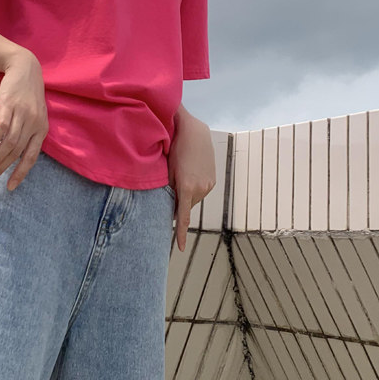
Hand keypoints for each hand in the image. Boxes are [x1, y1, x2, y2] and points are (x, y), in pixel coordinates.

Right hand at [0, 49, 48, 190]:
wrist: (26, 69)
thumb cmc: (28, 96)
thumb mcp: (34, 116)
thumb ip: (28, 134)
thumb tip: (15, 155)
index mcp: (42, 130)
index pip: (31, 158)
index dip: (20, 173)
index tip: (10, 187)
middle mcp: (34, 125)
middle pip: (16, 153)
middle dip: (1, 169)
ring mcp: (23, 115)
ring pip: (8, 144)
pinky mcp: (10, 106)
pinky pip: (2, 128)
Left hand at [167, 108, 215, 251]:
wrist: (194, 131)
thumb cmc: (175, 148)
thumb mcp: (167, 169)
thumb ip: (167, 188)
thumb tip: (166, 204)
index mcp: (187, 187)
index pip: (183, 217)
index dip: (180, 233)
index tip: (180, 248)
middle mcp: (201, 189)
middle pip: (185, 206)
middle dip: (177, 203)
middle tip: (168, 191)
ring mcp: (208, 184)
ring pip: (193, 199)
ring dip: (186, 195)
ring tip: (180, 176)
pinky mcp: (212, 180)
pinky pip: (200, 191)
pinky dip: (193, 189)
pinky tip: (188, 175)